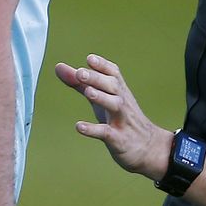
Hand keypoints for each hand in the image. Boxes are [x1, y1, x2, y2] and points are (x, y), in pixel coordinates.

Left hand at [54, 54, 173, 180]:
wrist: (148, 147)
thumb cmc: (119, 118)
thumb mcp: (101, 99)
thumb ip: (80, 83)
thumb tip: (58, 66)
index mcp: (119, 91)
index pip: (113, 73)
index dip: (102, 65)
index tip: (90, 58)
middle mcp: (122, 102)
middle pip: (113, 86)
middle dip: (97, 78)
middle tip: (80, 72)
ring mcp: (122, 120)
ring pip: (114, 105)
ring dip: (101, 98)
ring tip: (88, 93)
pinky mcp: (118, 139)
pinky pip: (107, 132)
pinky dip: (93, 129)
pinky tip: (79, 126)